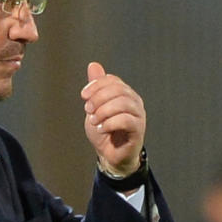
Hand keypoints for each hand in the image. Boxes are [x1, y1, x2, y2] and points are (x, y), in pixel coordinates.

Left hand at [80, 61, 146, 178]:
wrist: (109, 156)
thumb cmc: (105, 132)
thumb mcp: (95, 108)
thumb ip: (96, 88)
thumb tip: (93, 65)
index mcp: (125, 93)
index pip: (112, 80)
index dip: (96, 85)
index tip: (83, 96)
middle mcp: (134, 101)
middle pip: (118, 89)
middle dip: (98, 98)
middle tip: (88, 110)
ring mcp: (138, 115)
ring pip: (123, 103)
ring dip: (103, 111)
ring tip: (94, 121)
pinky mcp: (138, 130)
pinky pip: (126, 120)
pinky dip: (110, 123)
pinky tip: (101, 129)